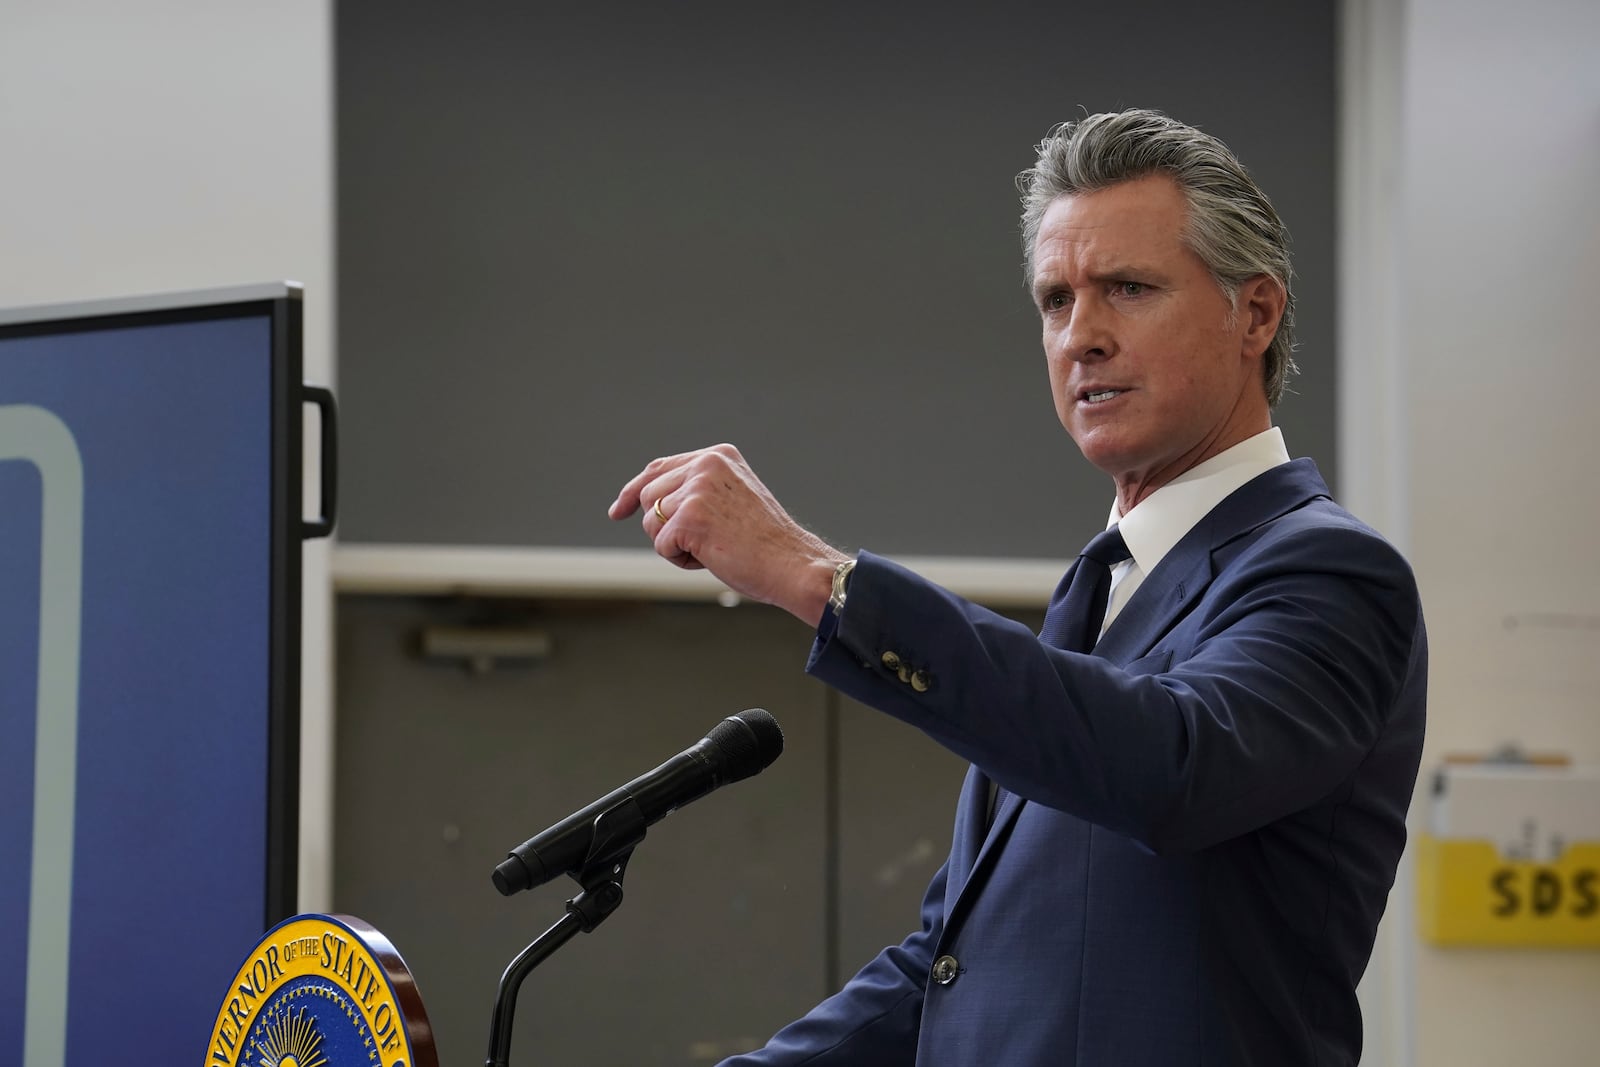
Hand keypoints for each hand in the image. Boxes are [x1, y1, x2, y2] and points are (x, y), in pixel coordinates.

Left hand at [609, 444, 846, 625]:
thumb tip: (648, 503)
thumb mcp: (730, 500)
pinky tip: (712, 557)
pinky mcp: (690, 516)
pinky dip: (681, 560)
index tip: (618, 511)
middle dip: (664, 527)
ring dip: (675, 544)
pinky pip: (662, 545)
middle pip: (649, 496)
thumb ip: (696, 490)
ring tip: (714, 548)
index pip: (658, 468)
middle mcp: (706, 464)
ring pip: (652, 522)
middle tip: (705, 542)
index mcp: (718, 456)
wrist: (791, 563)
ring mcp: (697, 489)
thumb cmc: (765, 542)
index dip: (633, 491)